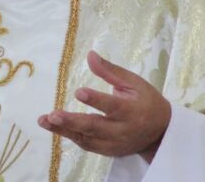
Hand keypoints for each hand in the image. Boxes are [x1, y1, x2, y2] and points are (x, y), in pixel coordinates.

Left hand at [37, 50, 170, 162]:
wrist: (160, 133)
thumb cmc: (146, 101)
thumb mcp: (134, 82)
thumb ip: (110, 71)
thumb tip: (90, 54)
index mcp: (132, 110)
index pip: (112, 106)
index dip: (96, 100)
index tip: (79, 92)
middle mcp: (122, 130)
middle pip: (95, 127)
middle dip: (72, 121)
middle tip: (53, 114)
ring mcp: (114, 143)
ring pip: (87, 138)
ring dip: (64, 130)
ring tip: (44, 120)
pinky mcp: (107, 150)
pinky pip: (86, 144)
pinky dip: (70, 136)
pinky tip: (54, 126)